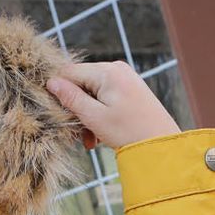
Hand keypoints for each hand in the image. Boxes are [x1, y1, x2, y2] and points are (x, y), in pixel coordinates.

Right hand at [46, 63, 179, 149]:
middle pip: (81, 83)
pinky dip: (100, 115)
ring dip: (87, 116)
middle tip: (77, 135)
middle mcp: (117, 69)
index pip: (69, 73)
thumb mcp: (94, 117)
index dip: (59, 92)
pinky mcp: (131, 89)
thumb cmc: (129, 133)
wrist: (163, 145)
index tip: (58, 115)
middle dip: (77, 109)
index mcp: (108, 71)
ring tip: (90, 140)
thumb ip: (71, 98)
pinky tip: (100, 135)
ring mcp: (126, 78)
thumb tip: (51, 82)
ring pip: (93, 93)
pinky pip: (106, 98)